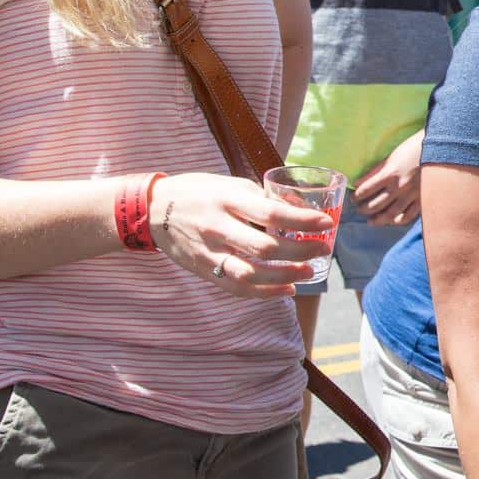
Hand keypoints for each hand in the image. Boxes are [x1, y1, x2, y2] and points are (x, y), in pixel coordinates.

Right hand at [148, 172, 330, 297]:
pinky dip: (264, 293)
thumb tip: (299, 211)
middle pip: (264, 248)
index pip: (270, 214)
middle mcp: (217, 227)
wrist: (152, 210)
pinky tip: (287, 290)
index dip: (301, 221)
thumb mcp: (230, 185)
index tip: (326, 223)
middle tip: (323, 248)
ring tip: (309, 272)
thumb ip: (260, 199)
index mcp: (227, 200)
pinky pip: (236, 287)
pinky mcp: (204, 270)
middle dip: (300, 251)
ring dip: (284, 276)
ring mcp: (208, 252)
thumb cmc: (200, 193)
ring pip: (250, 274)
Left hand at [354, 131, 423, 226]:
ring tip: (371, 221)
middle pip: (376, 204)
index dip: (357, 196)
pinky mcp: (423, 199)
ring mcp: (412, 195)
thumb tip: (358, 182)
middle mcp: (399, 187)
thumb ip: (375, 171)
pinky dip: (398, 220)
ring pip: (391, 214)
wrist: (442, 148)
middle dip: (364, 209)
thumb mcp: (393, 156)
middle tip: (359, 209)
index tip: (354, 197)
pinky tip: (392, 221)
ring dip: (378, 219)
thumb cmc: (415, 148)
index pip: (366, 190)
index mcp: (390, 174)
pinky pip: (409, 215)